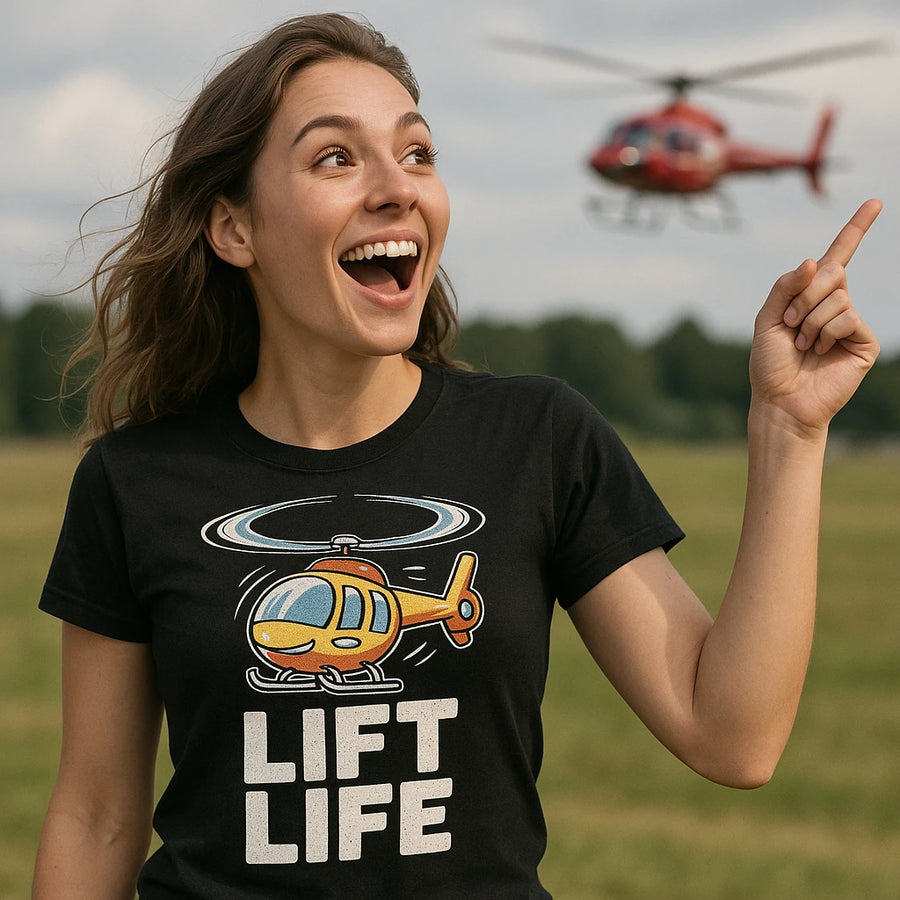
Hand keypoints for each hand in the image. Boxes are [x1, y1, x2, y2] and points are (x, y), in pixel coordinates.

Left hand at [749, 198, 881, 436]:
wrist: (781, 400)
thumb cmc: (770, 364)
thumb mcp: (766, 320)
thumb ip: (785, 288)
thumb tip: (815, 261)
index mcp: (811, 296)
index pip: (838, 257)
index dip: (856, 229)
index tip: (874, 202)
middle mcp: (835, 304)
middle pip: (832, 273)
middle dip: (804, 297)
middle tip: (790, 326)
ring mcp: (851, 322)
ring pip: (838, 297)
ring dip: (811, 321)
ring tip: (804, 345)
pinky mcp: (863, 341)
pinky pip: (848, 316)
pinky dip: (827, 332)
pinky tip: (820, 350)